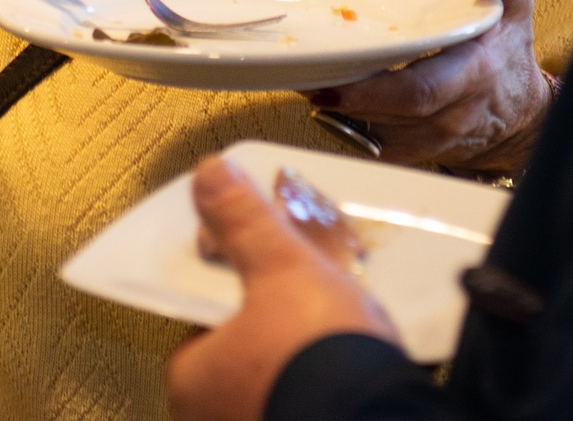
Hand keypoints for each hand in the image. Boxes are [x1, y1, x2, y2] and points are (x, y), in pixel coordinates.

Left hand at [166, 155, 398, 420]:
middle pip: (240, 345)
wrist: (379, 412)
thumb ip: (243, 222)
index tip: (255, 269)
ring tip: (335, 317)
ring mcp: (260, 420)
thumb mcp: (279, 269)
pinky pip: (310, 389)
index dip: (227, 287)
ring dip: (302, 346)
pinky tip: (353, 351)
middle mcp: (216, 413)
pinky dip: (327, 370)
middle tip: (300, 291)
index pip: (194, 319)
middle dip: (271, 317)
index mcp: (193, 378)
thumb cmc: (317, 362)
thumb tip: (212, 177)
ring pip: (277, 368)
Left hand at [306, 0, 552, 173]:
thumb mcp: (515, 5)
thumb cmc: (508, 53)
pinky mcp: (415, 153)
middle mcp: (452, 114)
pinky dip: (346, 127)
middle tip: (306, 78)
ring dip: (338, 112)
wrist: (521, 117)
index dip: (373, 91)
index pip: (420, 90)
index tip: (333, 80)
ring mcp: (433, 140)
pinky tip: (330, 102)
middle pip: (390, 113)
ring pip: (375, 133)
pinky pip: (373, 146)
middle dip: (344, 99)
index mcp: (473, 73)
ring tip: (309, 82)